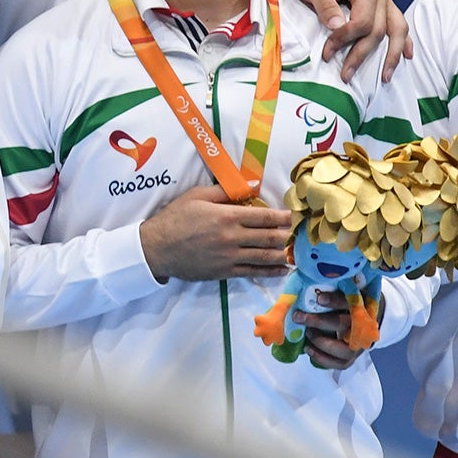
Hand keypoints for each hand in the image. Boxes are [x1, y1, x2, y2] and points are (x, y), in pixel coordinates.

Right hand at [139, 186, 292, 282]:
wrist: (157, 248)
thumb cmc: (175, 218)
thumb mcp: (196, 196)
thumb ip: (224, 191)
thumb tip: (249, 186)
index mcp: (227, 216)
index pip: (264, 217)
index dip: (282, 217)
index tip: (293, 216)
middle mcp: (233, 237)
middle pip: (269, 237)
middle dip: (287, 235)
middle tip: (299, 234)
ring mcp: (230, 256)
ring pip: (265, 256)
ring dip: (283, 254)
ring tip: (295, 252)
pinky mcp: (225, 272)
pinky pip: (253, 272)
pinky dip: (270, 271)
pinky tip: (282, 270)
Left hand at [253, 0, 412, 81]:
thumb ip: (325, 5)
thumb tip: (338, 28)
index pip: (364, 21)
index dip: (346, 39)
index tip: (327, 51)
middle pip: (379, 29)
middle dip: (362, 54)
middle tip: (345, 75)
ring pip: (395, 28)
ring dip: (390, 53)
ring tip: (384, 76)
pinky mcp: (375, 0)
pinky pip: (394, 22)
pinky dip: (400, 38)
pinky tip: (405, 54)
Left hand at [295, 289, 367, 370]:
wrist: (365, 319)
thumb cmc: (345, 302)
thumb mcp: (342, 290)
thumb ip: (327, 286)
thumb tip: (301, 275)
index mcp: (361, 304)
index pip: (349, 302)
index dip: (334, 300)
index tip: (319, 299)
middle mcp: (362, 326)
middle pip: (343, 324)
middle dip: (319, 321)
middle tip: (299, 317)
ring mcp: (358, 344)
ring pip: (344, 348)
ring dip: (321, 342)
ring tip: (306, 334)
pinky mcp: (352, 357)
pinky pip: (339, 363)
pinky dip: (322, 359)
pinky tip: (308, 349)